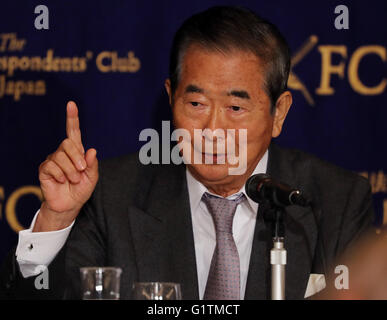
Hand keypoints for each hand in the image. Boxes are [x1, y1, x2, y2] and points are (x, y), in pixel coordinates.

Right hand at [34, 101, 98, 231]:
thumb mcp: (92, 178)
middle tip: (81, 171)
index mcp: (76, 152)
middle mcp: (63, 153)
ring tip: (73, 180)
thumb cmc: (81, 190)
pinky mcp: (44, 169)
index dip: (72, 118)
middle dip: (77, 158)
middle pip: (68, 143)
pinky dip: (60, 175)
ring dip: (71, 171)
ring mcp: (52, 160)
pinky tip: (61, 181)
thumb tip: (92, 150)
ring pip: (60, 156)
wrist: (69, 205)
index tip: (71, 104)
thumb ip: (93, 165)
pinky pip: (52, 166)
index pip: (73, 132)